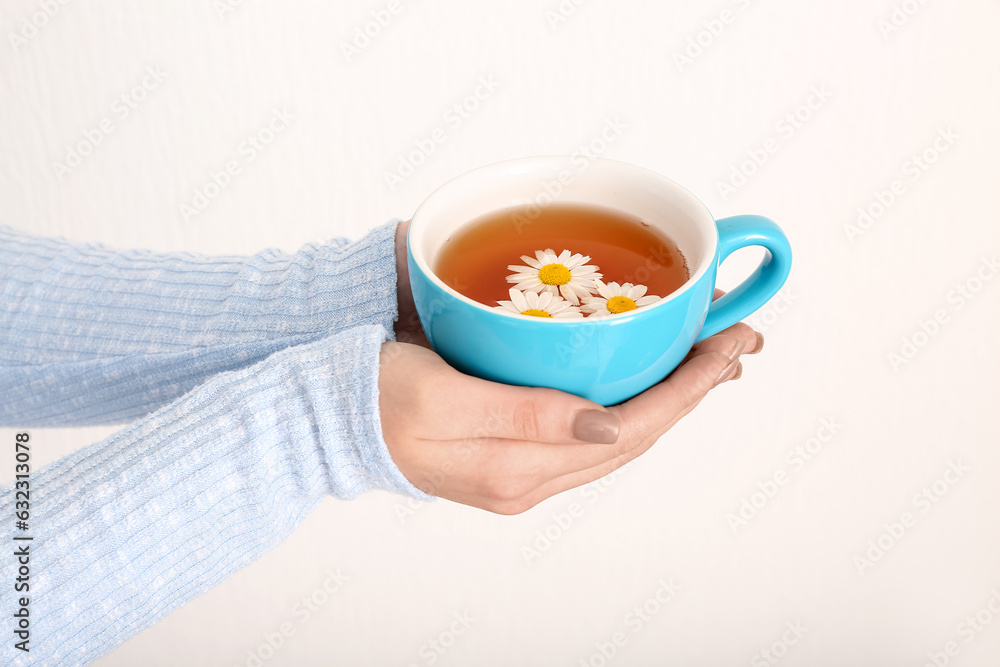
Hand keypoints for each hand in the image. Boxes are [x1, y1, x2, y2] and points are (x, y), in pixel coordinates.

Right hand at [383, 221, 762, 513]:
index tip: (727, 346)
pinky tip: (639, 382)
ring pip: (619, 438)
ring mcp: (522, 473)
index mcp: (517, 467)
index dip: (687, 388)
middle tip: (734, 342)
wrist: (328, 421)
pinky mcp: (511, 458)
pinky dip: (629, 406)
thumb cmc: (373, 399)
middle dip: (692, 390)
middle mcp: (529, 479)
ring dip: (668, 399)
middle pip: (637, 436)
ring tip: (704, 360)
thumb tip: (608, 424)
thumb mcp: (443, 399)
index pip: (630, 428)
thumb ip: (526, 415)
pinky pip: (590, 435)